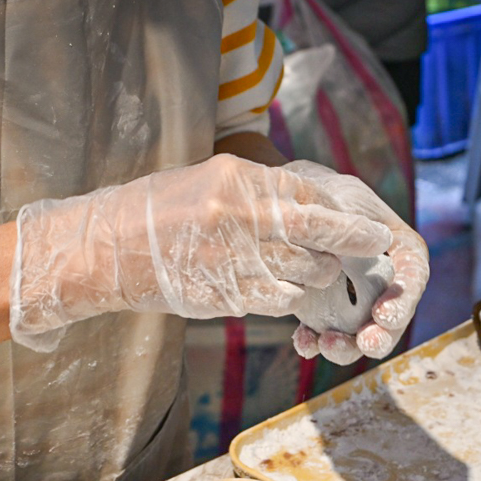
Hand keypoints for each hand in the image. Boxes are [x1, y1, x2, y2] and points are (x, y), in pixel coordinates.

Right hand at [10, 155, 392, 351]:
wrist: (107, 249)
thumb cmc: (158, 208)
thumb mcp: (209, 179)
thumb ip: (260, 191)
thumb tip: (309, 204)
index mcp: (237, 182)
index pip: (308, 196)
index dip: (342, 214)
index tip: (364, 223)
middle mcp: (238, 220)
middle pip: (316, 235)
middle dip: (352, 243)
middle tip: (374, 246)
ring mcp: (232, 261)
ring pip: (303, 273)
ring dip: (320, 274)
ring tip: (321, 270)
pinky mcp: (224, 296)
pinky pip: (278, 300)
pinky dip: (292, 297)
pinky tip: (290, 290)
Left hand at [284, 161, 429, 364]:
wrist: (286, 203)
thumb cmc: (324, 192)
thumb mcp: (342, 198)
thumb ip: (353, 222)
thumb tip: (372, 241)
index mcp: (400, 248)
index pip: (413, 275)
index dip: (403, 299)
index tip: (384, 314)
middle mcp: (383, 280)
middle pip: (392, 315)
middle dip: (382, 336)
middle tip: (367, 344)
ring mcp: (354, 300)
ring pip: (359, 333)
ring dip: (347, 347)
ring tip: (327, 345)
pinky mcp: (324, 311)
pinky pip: (324, 334)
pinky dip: (314, 342)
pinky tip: (303, 343)